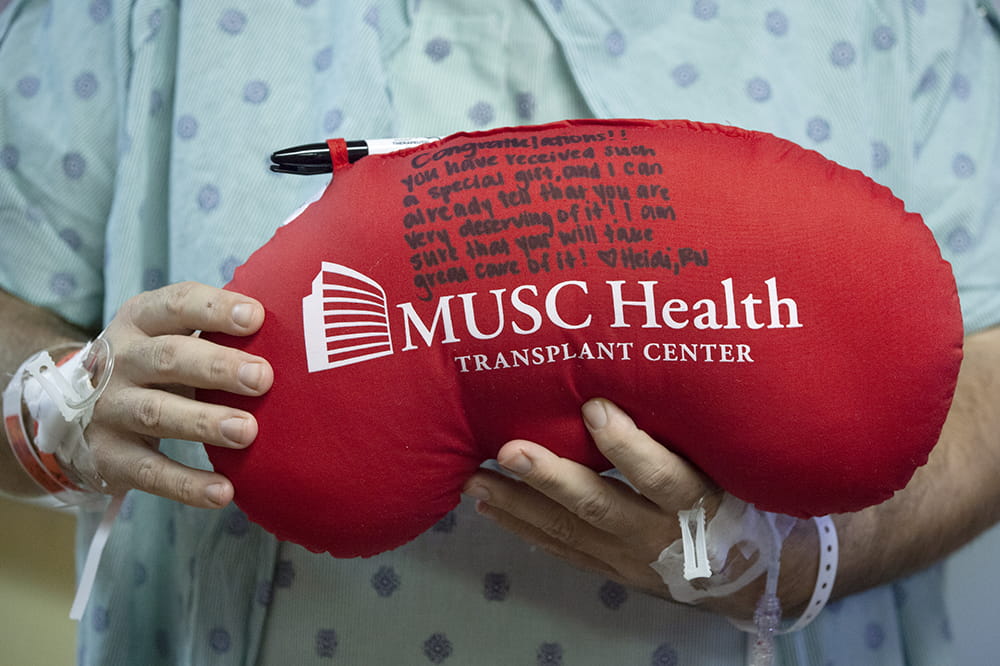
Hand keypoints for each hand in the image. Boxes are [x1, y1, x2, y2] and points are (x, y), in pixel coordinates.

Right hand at [81, 282, 272, 507]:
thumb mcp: (168, 336)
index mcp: (140, 321)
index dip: (215, 309)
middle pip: (169, 358)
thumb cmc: (152, 366)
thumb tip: (295, 333)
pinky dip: (187, 485)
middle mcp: (119, 361)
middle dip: (218, 367)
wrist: (72, 412)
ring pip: (158, 414)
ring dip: (205, 422)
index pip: (177, 305)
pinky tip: (224, 493)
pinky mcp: (108, 456)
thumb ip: (214, 332)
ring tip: (248, 432)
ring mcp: (109, 410)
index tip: (257, 317)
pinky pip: (150, 472)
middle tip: (263, 378)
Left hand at [462, 398, 718, 599]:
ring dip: (518, 503)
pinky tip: (489, 506)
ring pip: (569, 529)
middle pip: (600, 505)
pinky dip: (523, 527)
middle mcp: (658, 534)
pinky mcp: (612, 570)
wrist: (749, 580)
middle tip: (508, 449)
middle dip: (550, 478)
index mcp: (696, 503)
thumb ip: (690, 435)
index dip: (627, 445)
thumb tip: (632, 379)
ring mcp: (630, 557)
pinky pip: (562, 548)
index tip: (592, 406)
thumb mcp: (729, 468)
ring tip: (475, 477)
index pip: (662, 476)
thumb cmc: (738, 503)